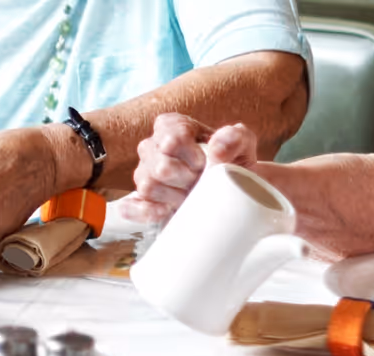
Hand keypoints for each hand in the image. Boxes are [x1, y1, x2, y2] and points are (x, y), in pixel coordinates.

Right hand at [120, 115, 258, 222]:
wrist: (230, 192)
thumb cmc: (232, 164)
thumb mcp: (243, 145)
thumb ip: (235, 139)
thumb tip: (216, 148)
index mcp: (171, 126)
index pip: (172, 137)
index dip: (192, 156)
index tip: (206, 165)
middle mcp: (151, 148)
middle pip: (160, 166)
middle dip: (185, 180)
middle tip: (200, 184)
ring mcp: (143, 175)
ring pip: (147, 186)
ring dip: (173, 197)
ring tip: (190, 198)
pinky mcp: (139, 200)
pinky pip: (130, 207)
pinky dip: (146, 211)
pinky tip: (165, 212)